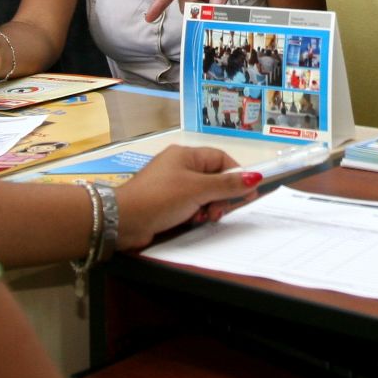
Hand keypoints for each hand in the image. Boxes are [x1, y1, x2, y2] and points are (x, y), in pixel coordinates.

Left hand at [117, 146, 258, 249]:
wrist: (122, 221)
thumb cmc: (161, 198)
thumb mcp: (198, 190)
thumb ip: (227, 185)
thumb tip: (255, 176)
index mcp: (186, 155)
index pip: (220, 159)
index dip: (235, 174)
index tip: (246, 191)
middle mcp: (178, 166)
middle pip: (213, 178)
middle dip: (220, 195)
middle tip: (219, 211)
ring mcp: (171, 185)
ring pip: (203, 194)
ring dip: (208, 207)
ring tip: (204, 217)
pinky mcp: (165, 203)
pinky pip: (189, 205)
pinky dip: (195, 213)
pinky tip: (193, 221)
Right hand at [145, 0, 260, 20]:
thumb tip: (215, 6)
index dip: (160, 3)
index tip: (149, 18)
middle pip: (186, 2)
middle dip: (194, 13)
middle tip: (208, 21)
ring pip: (198, 6)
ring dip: (206, 14)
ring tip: (219, 19)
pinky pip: (211, 5)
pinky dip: (215, 12)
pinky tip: (224, 15)